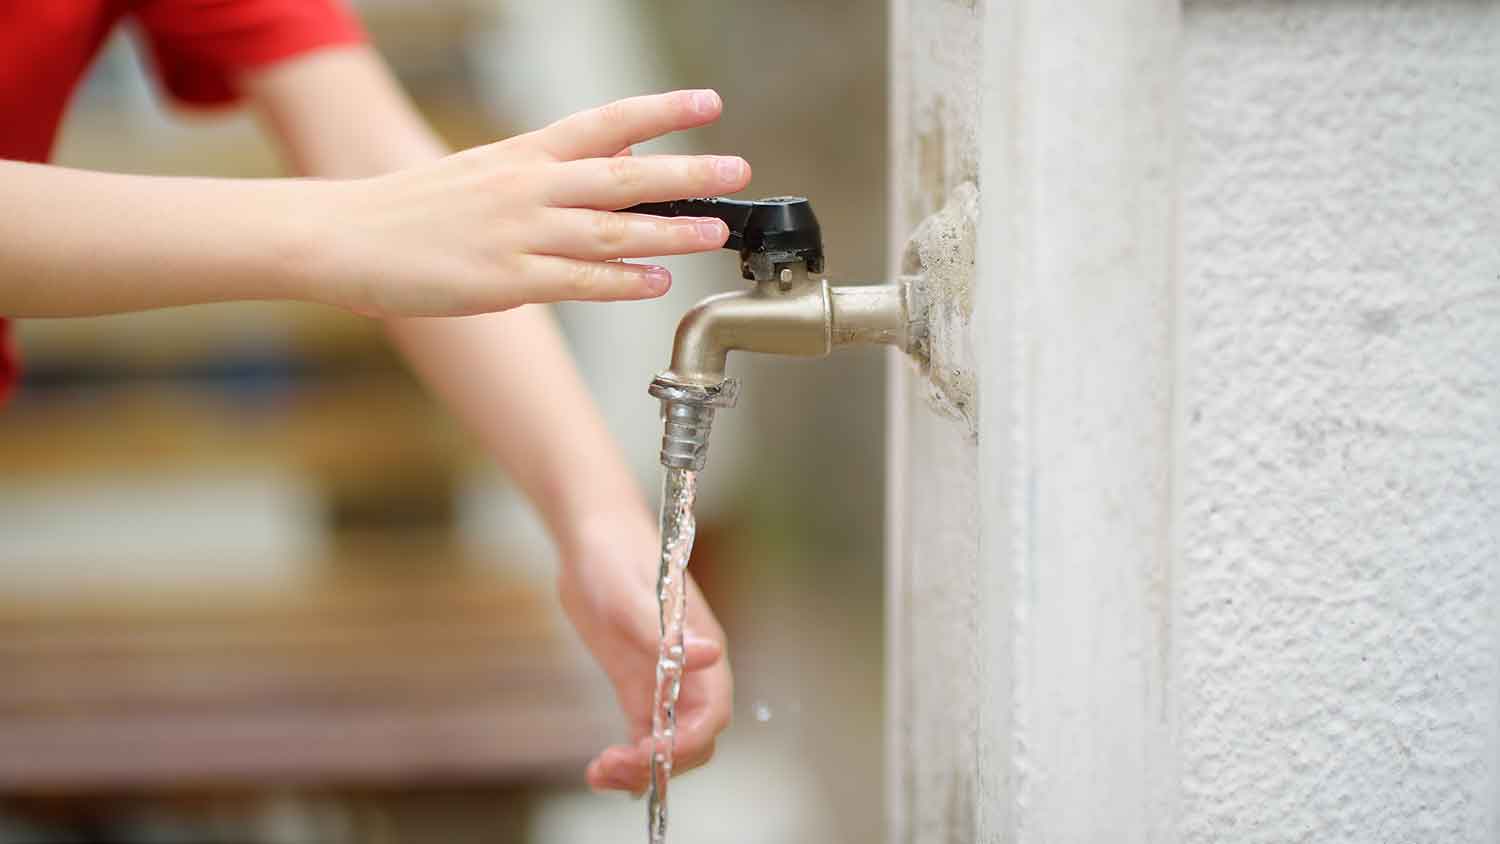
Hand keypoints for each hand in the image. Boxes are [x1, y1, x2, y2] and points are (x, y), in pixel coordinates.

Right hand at [306, 89, 750, 316]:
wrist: (348, 235)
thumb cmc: (418, 207)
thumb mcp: (489, 170)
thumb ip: (552, 169)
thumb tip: (616, 164)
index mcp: (525, 154)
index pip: (606, 122)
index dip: (661, 112)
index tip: (709, 105)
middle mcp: (528, 187)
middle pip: (622, 174)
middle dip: (686, 172)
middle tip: (738, 169)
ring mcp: (518, 234)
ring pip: (609, 230)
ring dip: (668, 231)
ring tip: (714, 230)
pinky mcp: (504, 281)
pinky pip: (576, 281)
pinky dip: (622, 282)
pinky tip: (657, 281)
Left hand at [556, 511, 732, 792]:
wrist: (594, 539)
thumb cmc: (616, 556)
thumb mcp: (631, 593)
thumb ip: (665, 630)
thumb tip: (711, 655)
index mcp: (702, 647)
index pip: (712, 711)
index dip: (688, 740)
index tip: (652, 753)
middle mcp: (690, 672)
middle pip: (693, 739)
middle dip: (662, 763)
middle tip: (614, 768)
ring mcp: (663, 682)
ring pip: (668, 745)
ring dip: (641, 769)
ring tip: (599, 774)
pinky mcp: (636, 687)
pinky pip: (643, 736)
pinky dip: (627, 759)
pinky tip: (599, 771)